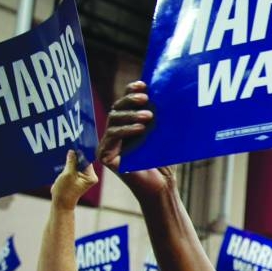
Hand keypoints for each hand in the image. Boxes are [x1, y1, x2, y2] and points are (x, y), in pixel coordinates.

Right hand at [51, 150, 97, 209]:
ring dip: (71, 160)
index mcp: (91, 176)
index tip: (74, 144)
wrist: (61, 203)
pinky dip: (68, 164)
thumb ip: (71, 162)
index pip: (87, 160)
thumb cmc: (65, 191)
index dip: (80, 152)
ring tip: (64, 151)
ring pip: (77, 164)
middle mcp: (89, 176)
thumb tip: (72, 151)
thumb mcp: (68, 175)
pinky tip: (63, 159)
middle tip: (68, 145)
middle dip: (75, 155)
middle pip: (82, 161)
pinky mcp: (76, 177)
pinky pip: (73, 167)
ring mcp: (83, 177)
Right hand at [97, 80, 175, 199]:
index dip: (131, 91)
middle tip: (146, 98)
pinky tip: (141, 129)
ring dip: (131, 115)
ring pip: (114, 119)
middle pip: (117, 108)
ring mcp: (108, 143)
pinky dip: (126, 130)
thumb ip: (159, 118)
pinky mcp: (105, 155)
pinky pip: (112, 136)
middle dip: (130, 100)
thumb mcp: (162, 135)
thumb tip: (166, 93)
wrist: (162, 186)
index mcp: (127, 124)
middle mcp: (115, 132)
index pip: (125, 103)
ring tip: (149, 116)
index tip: (144, 84)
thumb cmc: (164, 162)